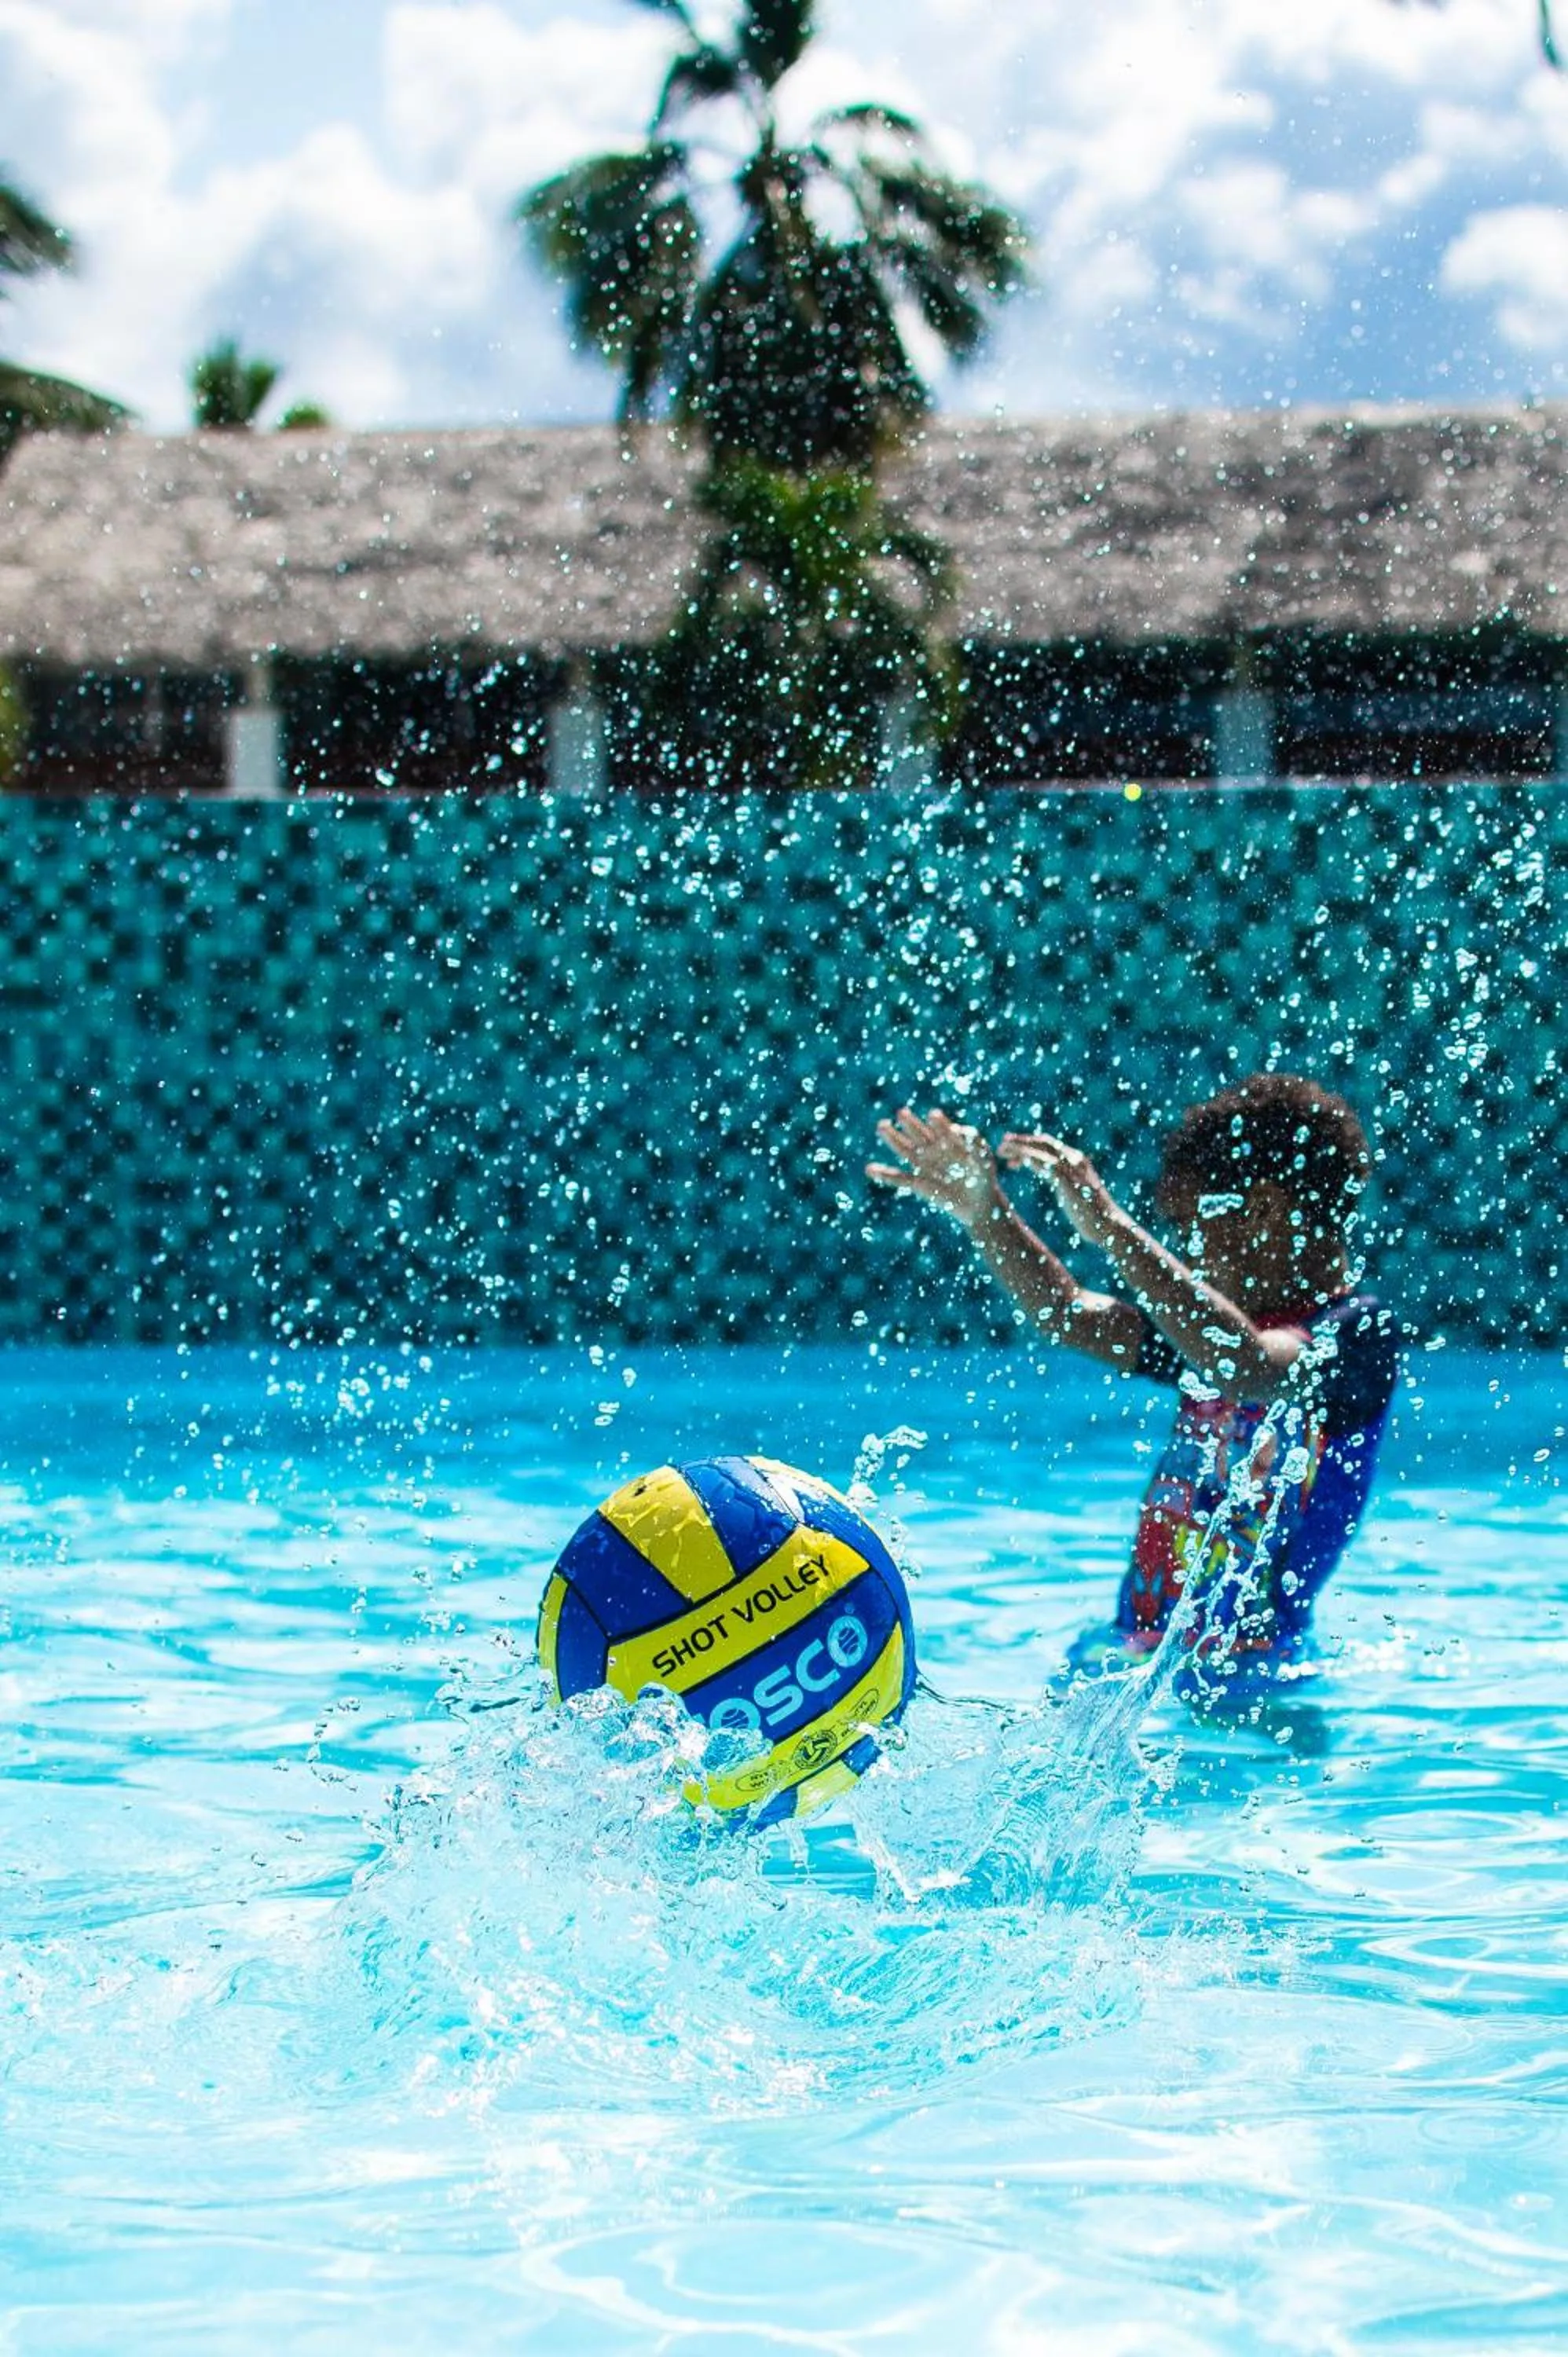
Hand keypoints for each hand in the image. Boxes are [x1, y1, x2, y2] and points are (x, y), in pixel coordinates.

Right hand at [868, 1105, 1000, 1232]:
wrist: (980, 1202)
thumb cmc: (984, 1175)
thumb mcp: (984, 1158)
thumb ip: (974, 1143)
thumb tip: (959, 1129)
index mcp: (948, 1139)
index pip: (941, 1128)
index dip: (937, 1123)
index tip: (934, 1116)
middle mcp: (932, 1148)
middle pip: (918, 1133)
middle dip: (910, 1123)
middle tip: (902, 1113)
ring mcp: (923, 1164)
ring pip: (905, 1149)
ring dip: (893, 1138)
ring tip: (882, 1126)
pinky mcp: (918, 1183)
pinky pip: (898, 1178)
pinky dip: (884, 1175)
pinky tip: (870, 1169)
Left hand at [998, 1129, 1120, 1247]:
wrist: (1109, 1226)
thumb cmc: (1093, 1216)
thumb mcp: (1075, 1193)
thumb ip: (1066, 1184)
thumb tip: (1059, 1184)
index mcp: (1076, 1162)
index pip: (1049, 1146)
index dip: (1029, 1145)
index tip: (1012, 1151)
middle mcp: (1075, 1159)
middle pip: (1043, 1142)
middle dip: (1021, 1141)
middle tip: (1002, 1144)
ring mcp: (1071, 1168)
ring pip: (1040, 1149)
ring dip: (1019, 1147)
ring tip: (1001, 1150)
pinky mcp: (1066, 1179)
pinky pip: (1043, 1163)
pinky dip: (1027, 1159)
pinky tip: (1015, 1162)